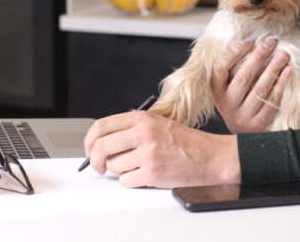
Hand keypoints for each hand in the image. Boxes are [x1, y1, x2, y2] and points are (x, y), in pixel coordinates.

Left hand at [83, 110, 238, 188]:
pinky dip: (132, 181)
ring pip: (113, 166)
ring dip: (121, 171)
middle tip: (99, 166)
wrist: (210, 156)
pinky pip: (126, 181)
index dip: (89, 140)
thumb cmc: (185, 142)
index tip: (90, 149)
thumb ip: (132, 128)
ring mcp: (147, 154)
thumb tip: (103, 141)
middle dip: (95, 160)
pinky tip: (146, 175)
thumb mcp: (158, 123)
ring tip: (138, 166)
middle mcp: (143, 133)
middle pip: (101, 147)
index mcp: (143, 118)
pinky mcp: (151, 173)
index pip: (101, 126)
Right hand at [210, 38, 291, 132]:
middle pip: (243, 77)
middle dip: (258, 57)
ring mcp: (243, 116)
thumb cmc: (238, 101)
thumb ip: (234, 69)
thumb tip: (250, 42)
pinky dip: (281, 85)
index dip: (234, 54)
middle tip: (271, 42)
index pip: (220, 69)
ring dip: (273, 69)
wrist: (243, 135)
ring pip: (260, 89)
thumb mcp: (228, 88)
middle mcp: (227, 105)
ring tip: (283, 55)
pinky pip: (272, 101)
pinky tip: (288, 72)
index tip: (250, 42)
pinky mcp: (259, 124)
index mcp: (217, 92)